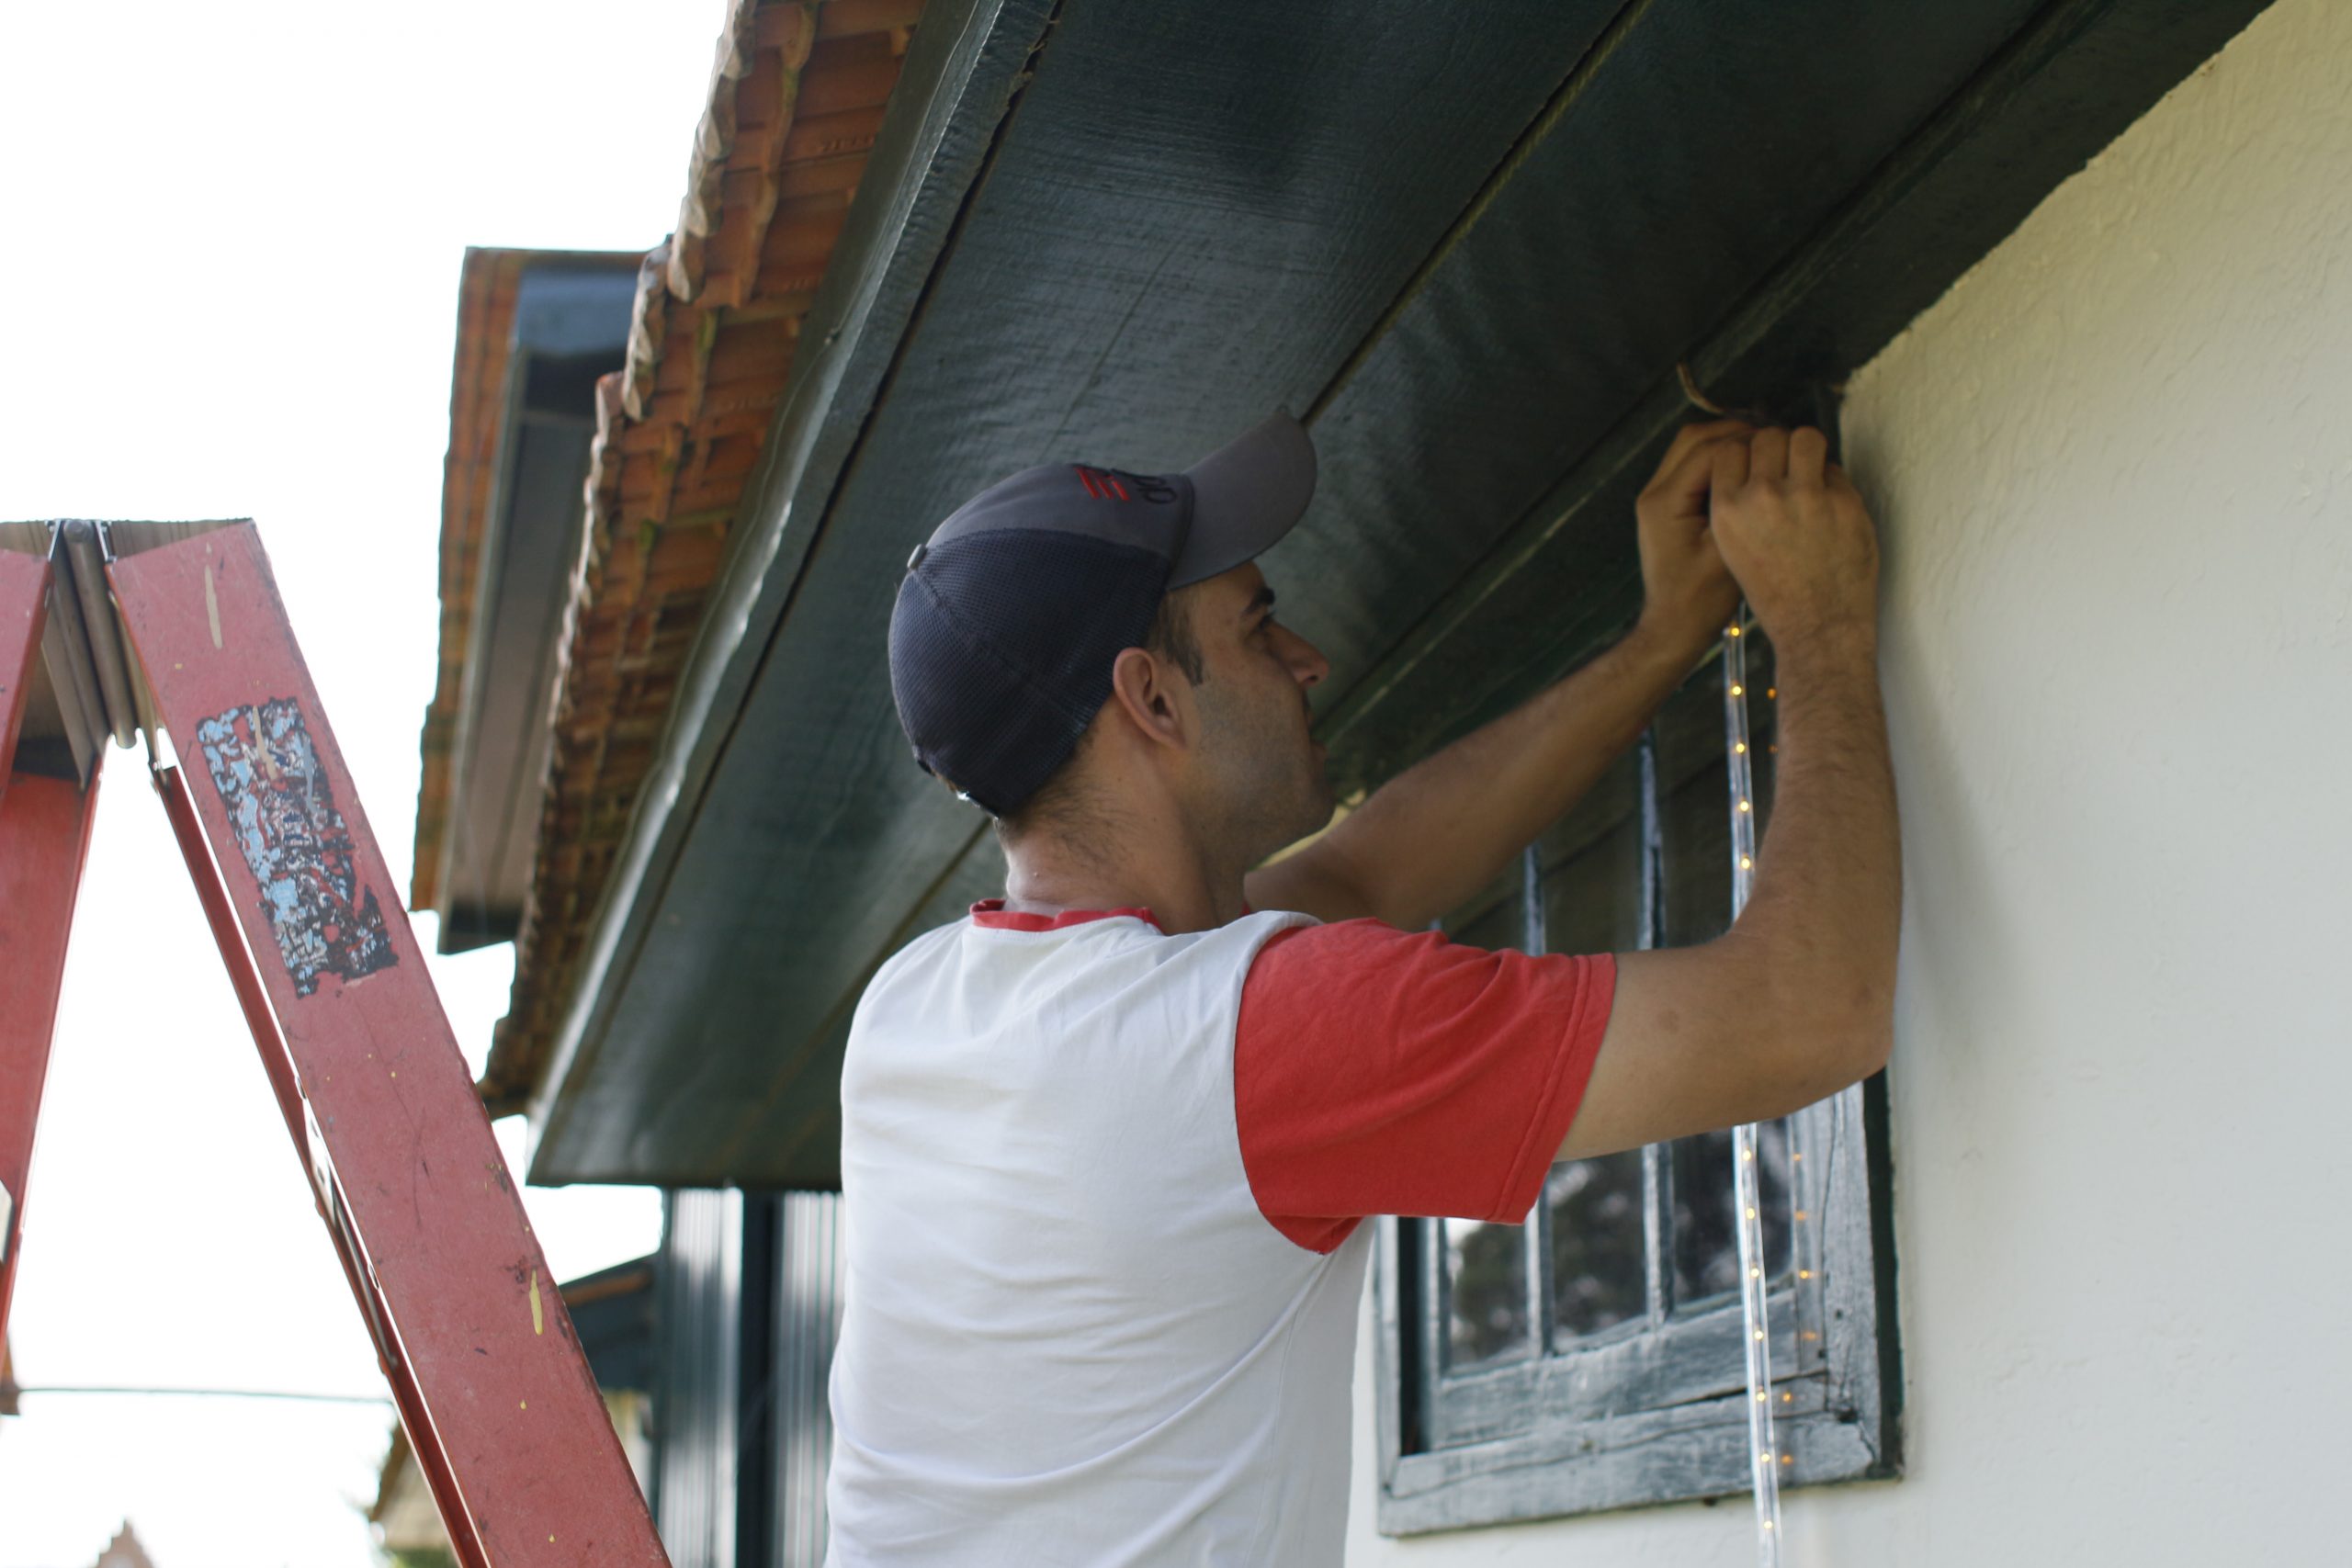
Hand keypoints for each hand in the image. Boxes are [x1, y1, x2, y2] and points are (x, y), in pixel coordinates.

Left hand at [1634, 418, 1751, 655]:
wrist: (1673, 628)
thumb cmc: (1702, 600)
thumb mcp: (1729, 556)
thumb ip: (1743, 510)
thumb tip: (1769, 470)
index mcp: (1666, 503)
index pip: (1709, 451)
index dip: (1748, 443)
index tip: (1781, 445)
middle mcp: (1654, 493)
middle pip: (1693, 438)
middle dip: (1735, 433)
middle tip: (1773, 439)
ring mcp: (1656, 498)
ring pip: (1690, 448)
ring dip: (1725, 443)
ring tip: (1764, 450)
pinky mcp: (1665, 506)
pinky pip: (1691, 466)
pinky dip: (1717, 460)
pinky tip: (1748, 470)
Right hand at [1705, 426, 1879, 652]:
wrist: (1817, 626)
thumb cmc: (1775, 593)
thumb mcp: (1732, 548)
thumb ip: (1738, 504)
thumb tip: (1754, 462)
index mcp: (1726, 510)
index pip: (1729, 449)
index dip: (1745, 454)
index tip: (1756, 466)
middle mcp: (1762, 497)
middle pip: (1768, 436)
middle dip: (1778, 448)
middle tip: (1788, 470)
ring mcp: (1806, 496)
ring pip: (1805, 437)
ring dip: (1809, 450)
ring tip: (1811, 472)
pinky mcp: (1843, 502)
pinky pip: (1836, 470)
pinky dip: (1834, 484)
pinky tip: (1831, 510)